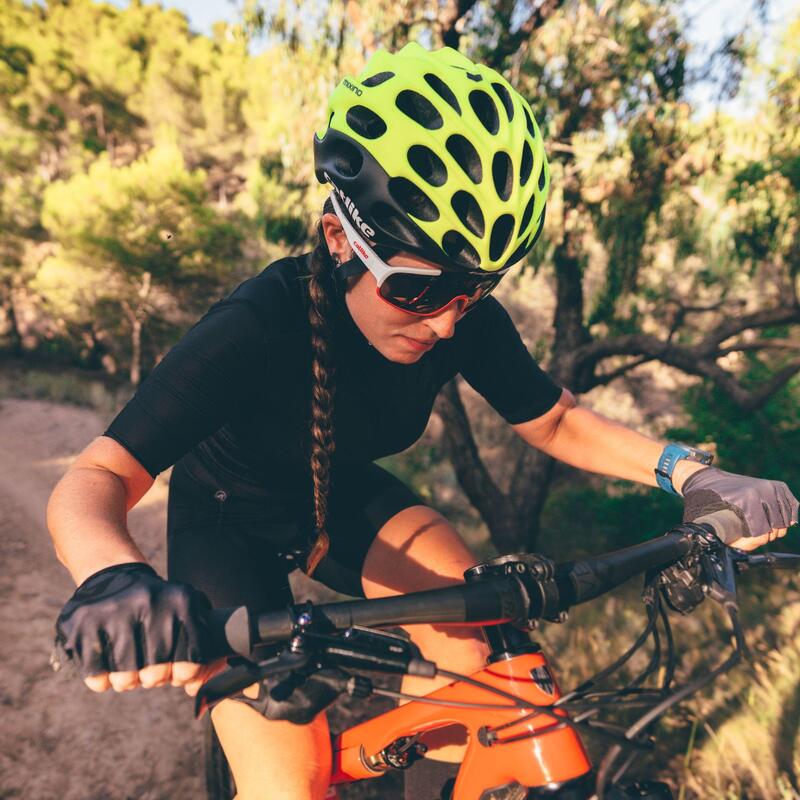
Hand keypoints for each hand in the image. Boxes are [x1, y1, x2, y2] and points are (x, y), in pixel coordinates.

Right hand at [55, 562, 213, 691]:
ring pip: (125, 677)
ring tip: (129, 669)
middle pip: (156, 673)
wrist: (112, 577)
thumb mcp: (186, 609)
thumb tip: (194, 688)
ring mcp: (113, 611)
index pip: (190, 659)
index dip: (183, 674)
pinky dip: (102, 680)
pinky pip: (96, 676)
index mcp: (180, 600)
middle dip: (153, 678)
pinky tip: (107, 666)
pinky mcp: (82, 624)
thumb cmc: (157, 605)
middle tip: (148, 671)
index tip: (175, 673)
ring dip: (127, 681)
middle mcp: (148, 602)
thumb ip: (199, 644)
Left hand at [682, 467, 798, 546]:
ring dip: (776, 528)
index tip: (741, 540)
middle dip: (764, 536)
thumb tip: (734, 554)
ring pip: (784, 520)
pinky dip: (787, 516)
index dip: (752, 542)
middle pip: (776, 528)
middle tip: (751, 535)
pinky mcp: (777, 486)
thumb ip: (720, 537)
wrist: (705, 477)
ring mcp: (771, 488)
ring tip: (761, 529)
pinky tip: (777, 522)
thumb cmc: (704, 500)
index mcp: (747, 501)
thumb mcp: (706, 519)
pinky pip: (791, 507)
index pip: (762, 534)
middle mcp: (762, 492)